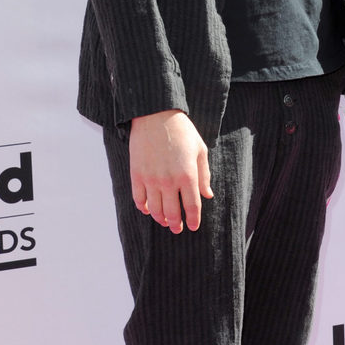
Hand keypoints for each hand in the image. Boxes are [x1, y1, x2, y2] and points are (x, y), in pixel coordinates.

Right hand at [129, 110, 212, 231]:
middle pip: (173, 213)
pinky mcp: (137, 174)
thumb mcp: (200, 150)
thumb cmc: (182, 131)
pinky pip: (139, 199)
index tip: (193, 226)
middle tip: (177, 229)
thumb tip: (207, 195)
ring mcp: (151, 179)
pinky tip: (147, 210)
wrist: (155, 115)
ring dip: (160, 219)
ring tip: (164, 222)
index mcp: (188, 175)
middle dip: (176, 224)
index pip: (192, 207)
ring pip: (155, 210)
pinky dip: (143, 208)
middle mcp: (169, 181)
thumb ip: (204, 175)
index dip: (193, 220)